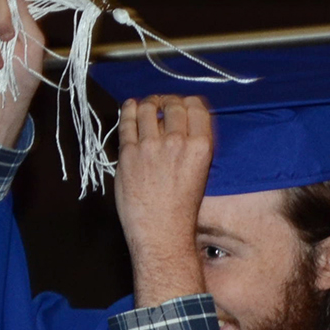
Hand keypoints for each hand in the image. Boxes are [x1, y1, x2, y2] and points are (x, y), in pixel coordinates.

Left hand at [114, 96, 214, 305]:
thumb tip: (181, 126)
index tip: (184, 103)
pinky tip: (130, 107)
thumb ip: (193, 147)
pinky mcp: (129, 152)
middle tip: (164, 103)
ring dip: (148, 103)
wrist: (162, 230)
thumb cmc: (182, 208)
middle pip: (173, 104)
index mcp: (201, 148)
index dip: (189, 101)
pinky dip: (128, 109)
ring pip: (148, 108)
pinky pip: (127, 121)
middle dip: (169, 100)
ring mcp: (150, 146)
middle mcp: (177, 143)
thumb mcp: (199, 173)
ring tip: (147, 105)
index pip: (197, 108)